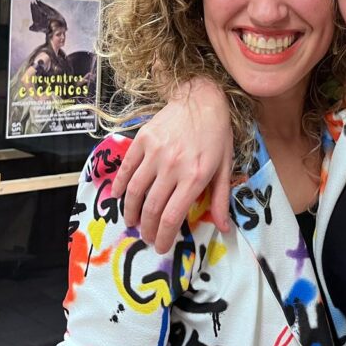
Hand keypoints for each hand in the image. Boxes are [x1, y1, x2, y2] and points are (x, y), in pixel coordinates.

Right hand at [111, 78, 233, 253]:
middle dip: (147, 229)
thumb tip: (223, 229)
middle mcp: (173, 167)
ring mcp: (155, 152)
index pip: (171, 216)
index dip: (163, 237)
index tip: (160, 247)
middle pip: (151, 208)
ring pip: (135, 191)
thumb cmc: (217, 135)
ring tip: (132, 222)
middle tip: (146, 237)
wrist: (202, 99)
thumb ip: (220, 199)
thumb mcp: (225, 167)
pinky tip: (121, 197)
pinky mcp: (142, 140)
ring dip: (131, 212)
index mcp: (195, 177)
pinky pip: (126, 168)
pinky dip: (121, 186)